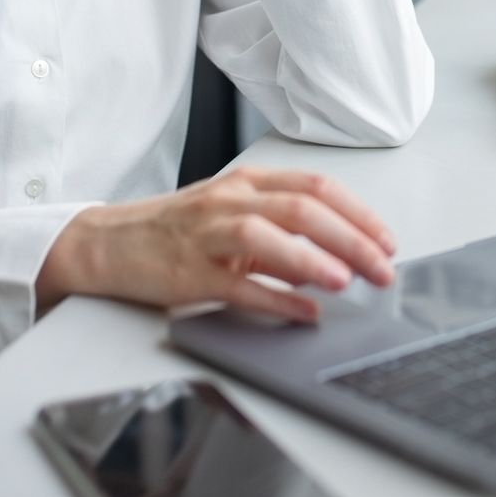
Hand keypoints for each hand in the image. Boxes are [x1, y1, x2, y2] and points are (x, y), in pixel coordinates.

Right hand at [36, 166, 399, 322]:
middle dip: (351, 238)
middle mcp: (229, 200)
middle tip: (383, 268)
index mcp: (246, 183)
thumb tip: (335, 258)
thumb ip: (281, 233)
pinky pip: (238, 284)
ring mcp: (207, 235)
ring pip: (268, 236)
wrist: (108, 243)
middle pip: (301, 208)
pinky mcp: (189, 273)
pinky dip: (276, 299)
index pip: (315, 187)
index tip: (387, 241)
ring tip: (348, 281)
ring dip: (314, 258)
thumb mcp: (232, 217)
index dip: (358, 213)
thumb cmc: (176, 230)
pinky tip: (305, 313)